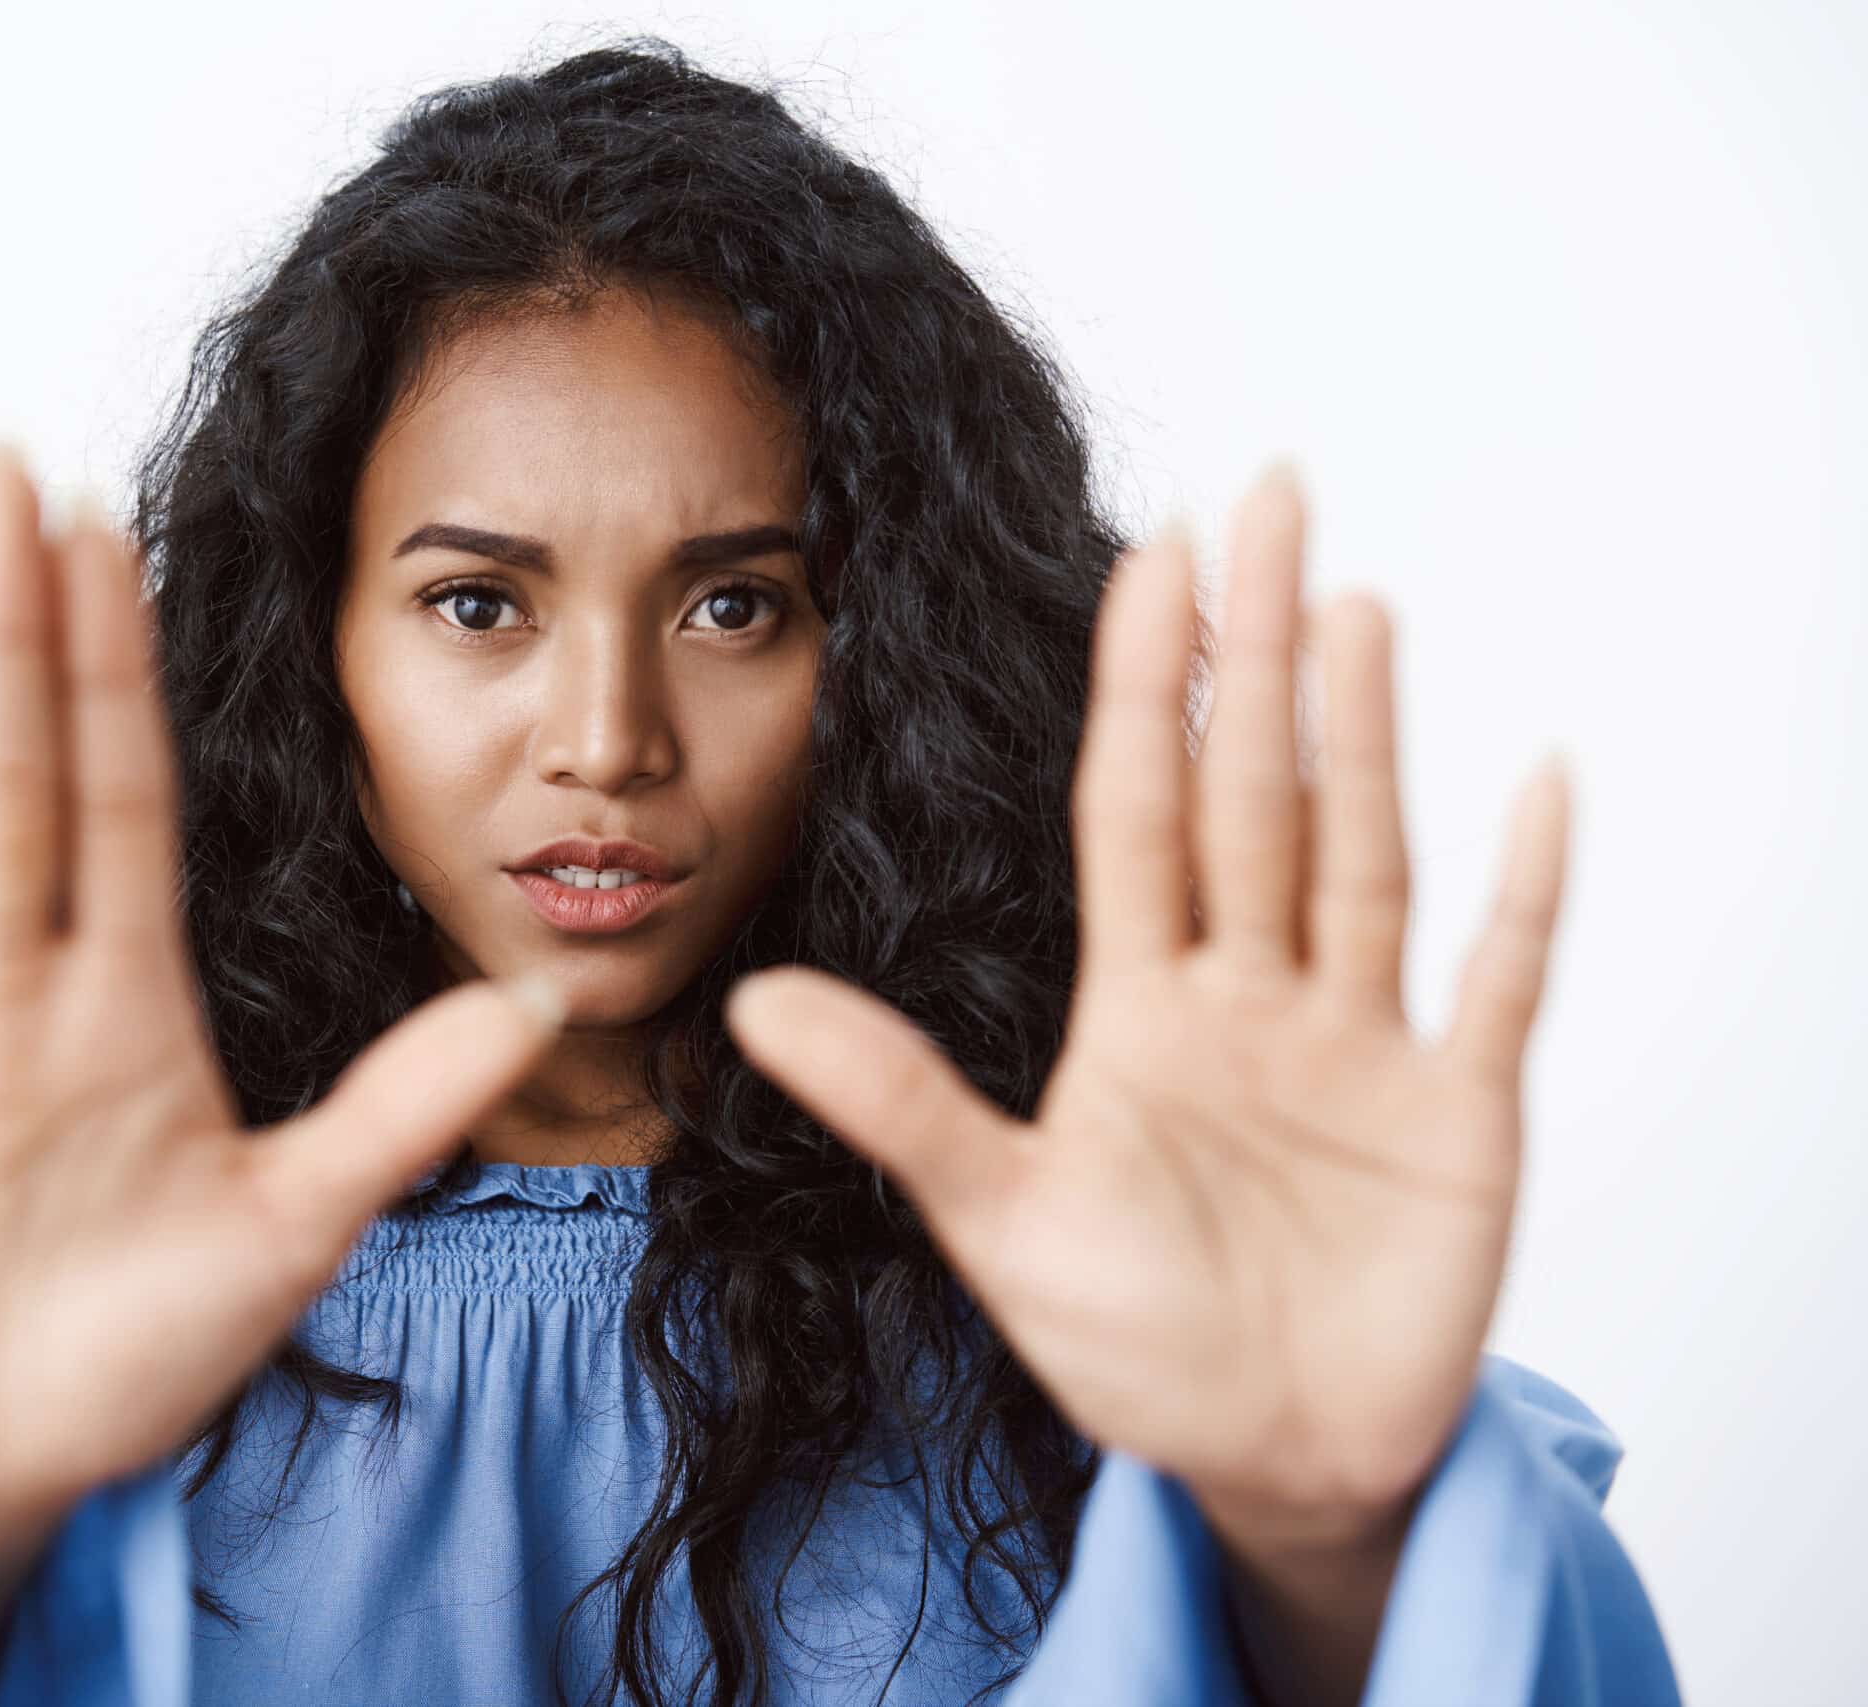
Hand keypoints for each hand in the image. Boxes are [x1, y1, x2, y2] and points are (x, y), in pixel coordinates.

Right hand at [0, 445, 564, 1557]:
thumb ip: (399, 1110)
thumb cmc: (140, 1356)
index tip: (116, 537)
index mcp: (126, 1002)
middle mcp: (10, 988)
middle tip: (8, 471)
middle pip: (8, 777)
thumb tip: (541, 998)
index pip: (122, 797)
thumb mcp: (289, 1233)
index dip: (116, 670)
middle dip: (12, 633)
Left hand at [723, 462, 1572, 1544]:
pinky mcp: (1459, 1114)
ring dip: (1365, 734)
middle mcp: (1251, 998)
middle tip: (1264, 496)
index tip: (1149, 559)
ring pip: (1363, 855)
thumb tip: (749, 998)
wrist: (1265, 1465)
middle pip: (1255, 794)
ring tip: (1352, 602)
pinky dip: (1526, 890)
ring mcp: (1360, 1046)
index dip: (1142, 686)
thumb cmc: (1133, 1348)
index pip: (1139, 810)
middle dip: (1254, 654)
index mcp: (1140, 1008)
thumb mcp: (1001, 1222)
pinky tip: (1536, 784)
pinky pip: (1500, 978)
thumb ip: (897, 1103)